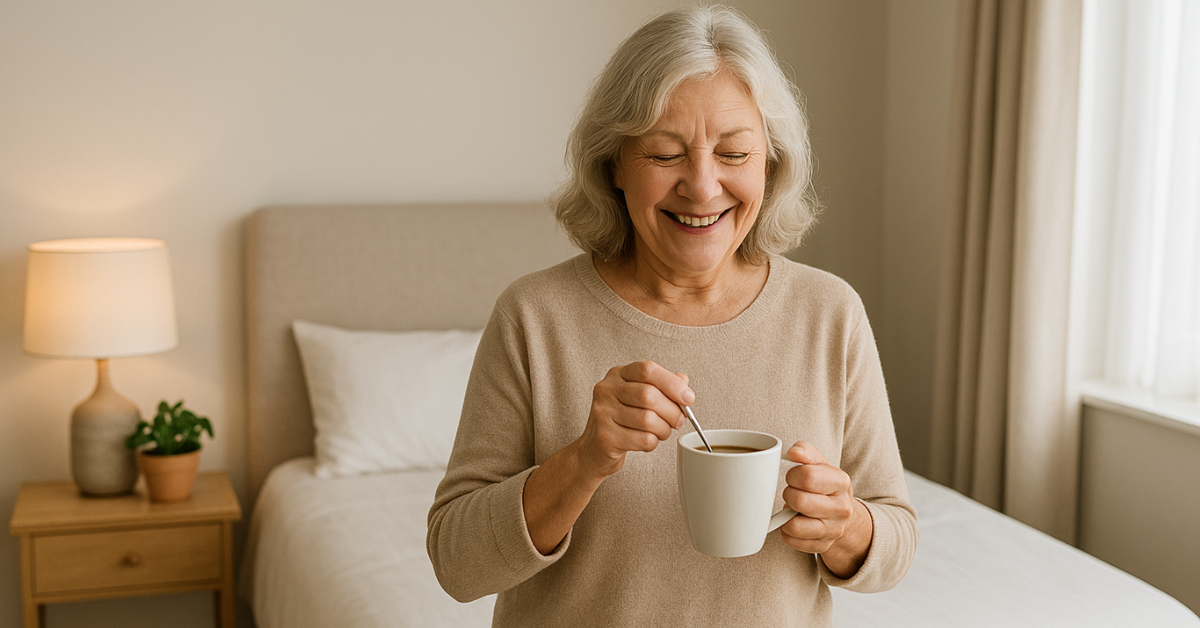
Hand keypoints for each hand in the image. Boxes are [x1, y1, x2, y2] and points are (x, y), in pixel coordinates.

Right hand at [574, 361, 693, 478]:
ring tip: (661, 432)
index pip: (647, 370)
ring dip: (663, 429)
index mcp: (617, 374)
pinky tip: (647, 441)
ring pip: (648, 419)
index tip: (688, 397)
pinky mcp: (605, 436)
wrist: (594, 450)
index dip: (672, 383)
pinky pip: (643, 439)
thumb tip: (683, 382)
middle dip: (672, 411)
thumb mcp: (639, 398)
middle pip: (649, 395)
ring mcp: (603, 412)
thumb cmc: (621, 422)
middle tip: (678, 420)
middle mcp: (606, 390)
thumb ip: (662, 387)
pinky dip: (652, 443)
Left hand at [779, 442, 872, 576]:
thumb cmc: (825, 485)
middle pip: (799, 501)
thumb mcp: (820, 464)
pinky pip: (791, 540)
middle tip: (792, 492)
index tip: (793, 477)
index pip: (807, 476)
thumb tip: (793, 452)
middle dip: (788, 494)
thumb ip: (806, 452)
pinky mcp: (822, 545)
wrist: (843, 513)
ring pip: (794, 525)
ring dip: (786, 514)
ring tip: (793, 508)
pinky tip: (793, 521)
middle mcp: (841, 508)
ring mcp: (833, 530)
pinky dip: (786, 530)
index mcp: (841, 482)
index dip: (792, 475)